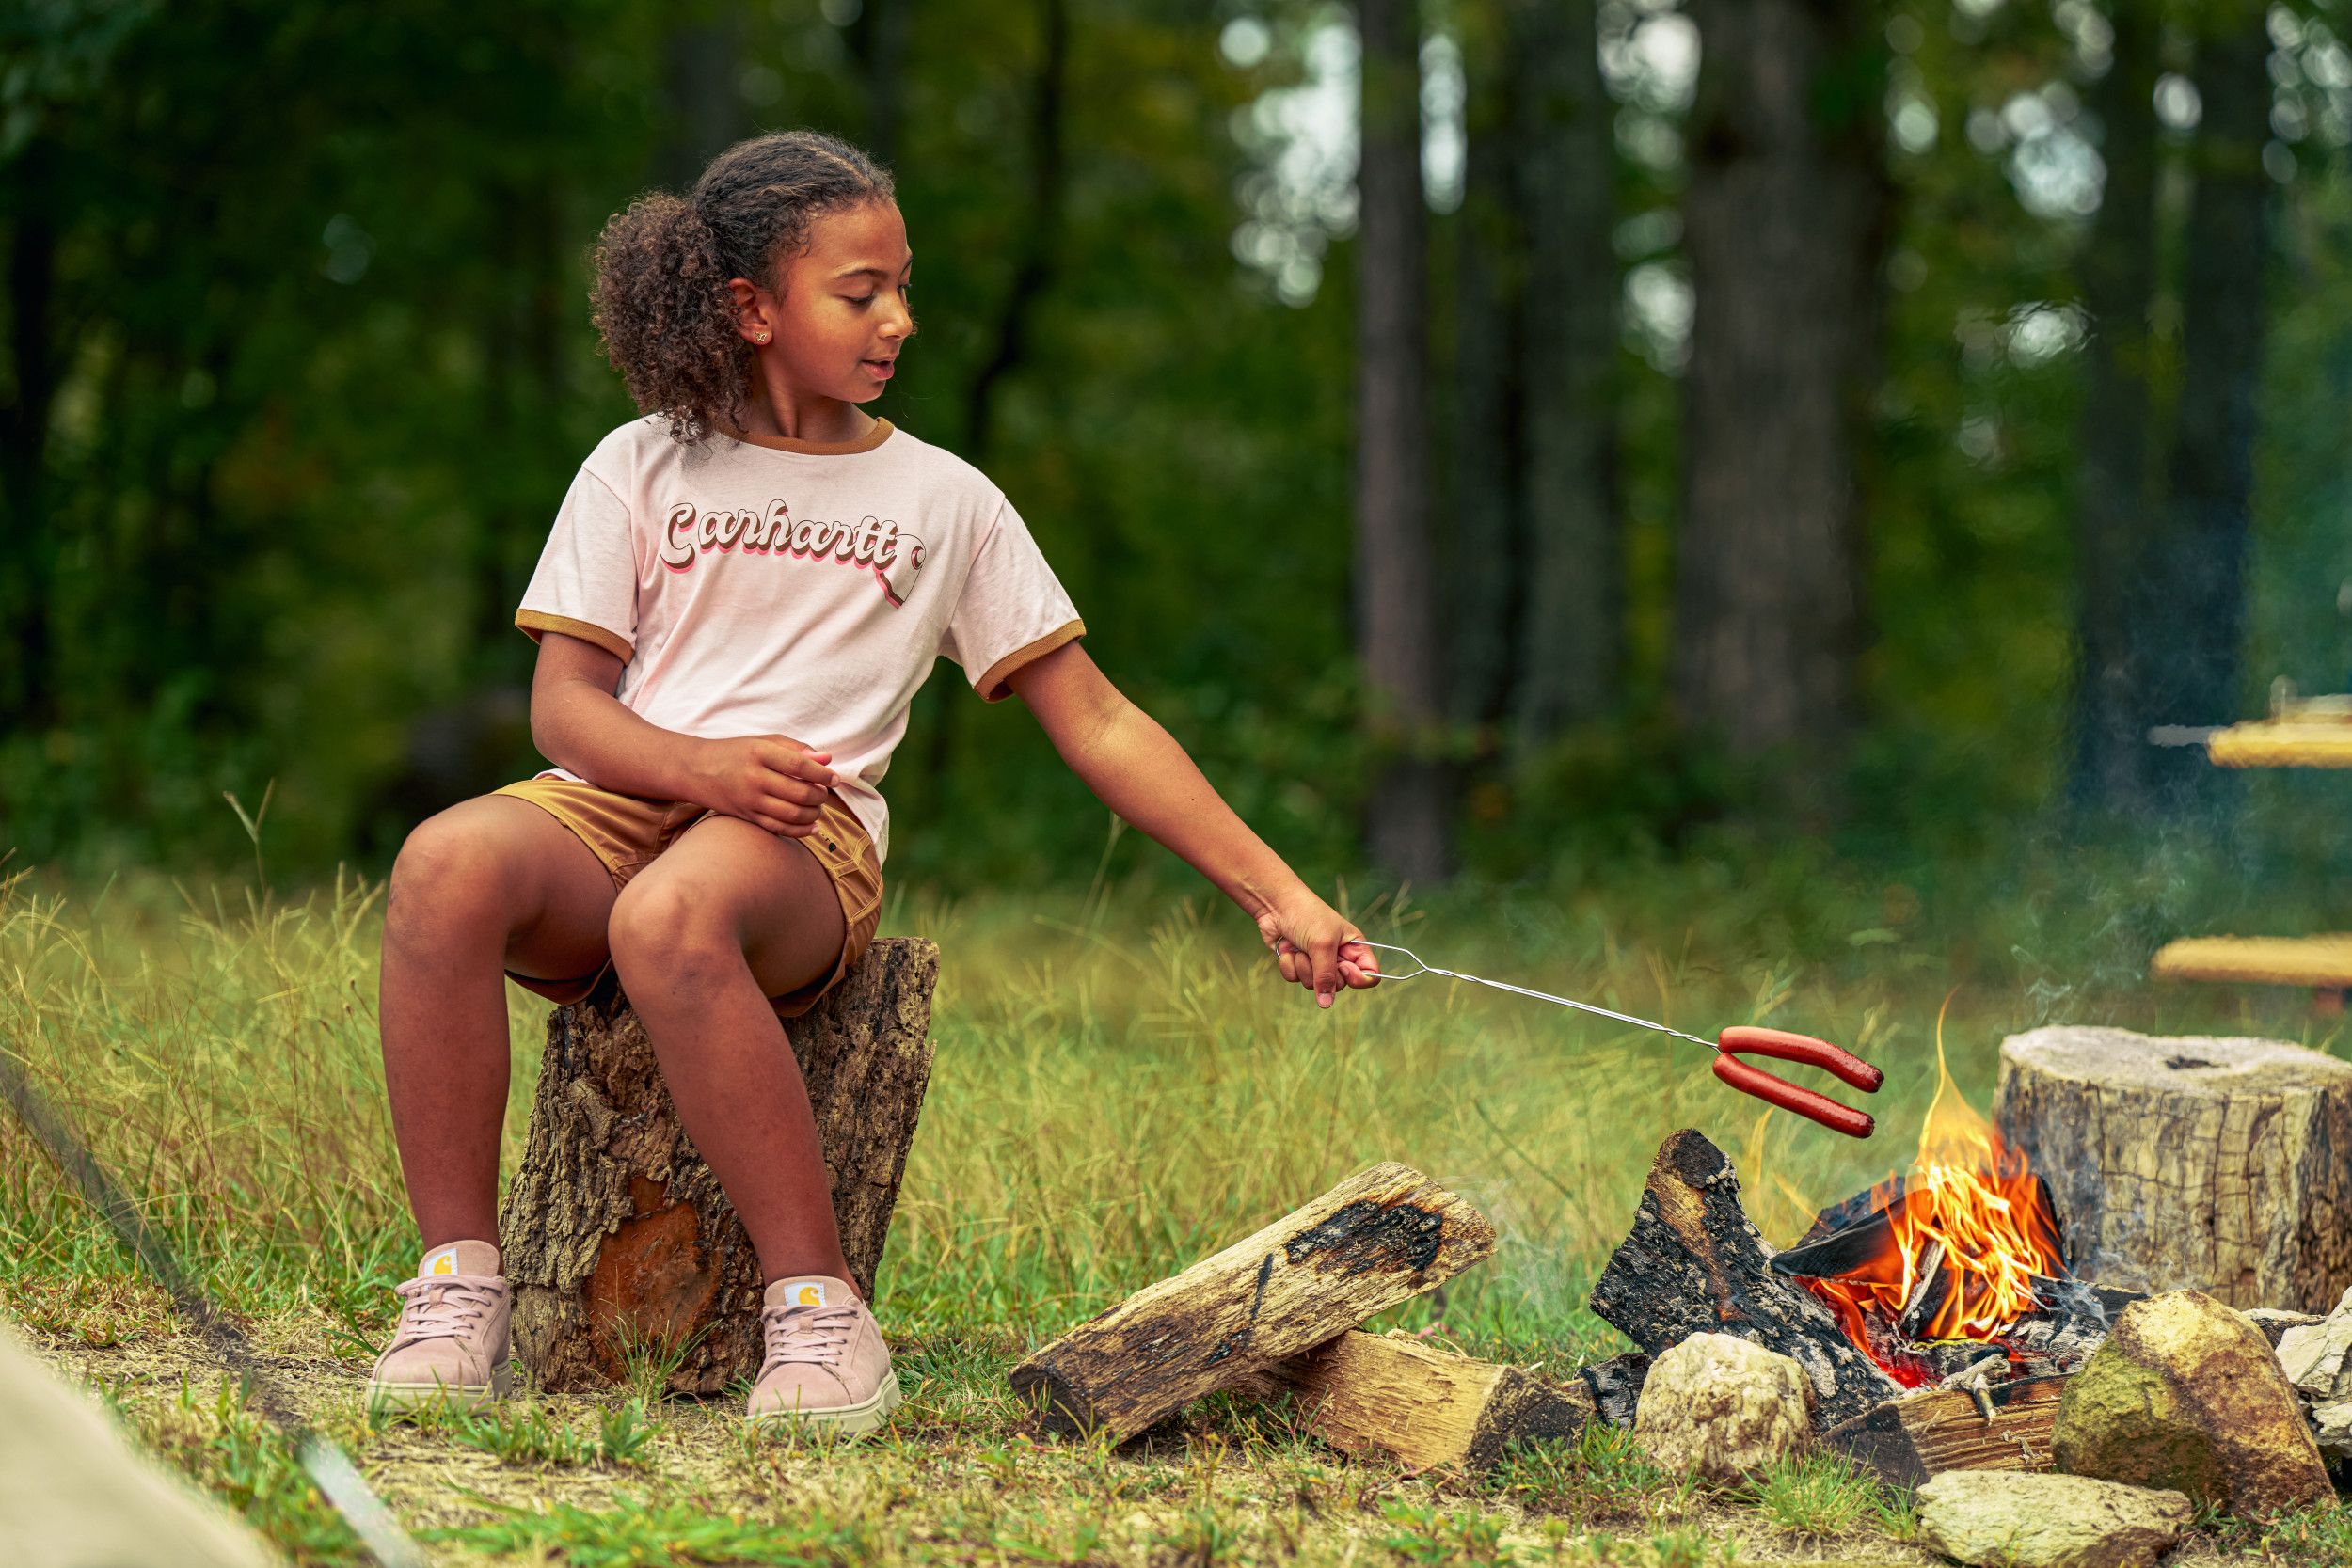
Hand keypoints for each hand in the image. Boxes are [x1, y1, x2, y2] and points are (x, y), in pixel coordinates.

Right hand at [684, 735, 837, 836]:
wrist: (696, 770)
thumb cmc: (736, 752)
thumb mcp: (764, 742)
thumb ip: (797, 749)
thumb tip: (827, 759)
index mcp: (759, 752)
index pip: (799, 766)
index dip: (822, 774)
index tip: (835, 779)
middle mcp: (754, 777)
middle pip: (798, 793)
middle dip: (820, 796)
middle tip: (824, 793)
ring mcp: (749, 799)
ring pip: (791, 814)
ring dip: (813, 814)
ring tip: (818, 807)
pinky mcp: (746, 816)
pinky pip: (778, 828)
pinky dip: (800, 831)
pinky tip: (812, 827)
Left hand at [1255, 893, 1380, 1008]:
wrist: (1276, 905)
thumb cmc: (1306, 915)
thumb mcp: (1322, 944)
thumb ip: (1326, 976)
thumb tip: (1326, 1003)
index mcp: (1354, 946)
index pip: (1369, 974)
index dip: (1358, 978)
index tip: (1343, 967)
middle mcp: (1338, 956)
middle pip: (1339, 985)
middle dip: (1322, 972)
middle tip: (1316, 953)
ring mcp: (1317, 961)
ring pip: (1314, 985)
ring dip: (1303, 967)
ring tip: (1300, 947)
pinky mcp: (1298, 963)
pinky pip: (1296, 979)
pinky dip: (1289, 965)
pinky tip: (1287, 948)